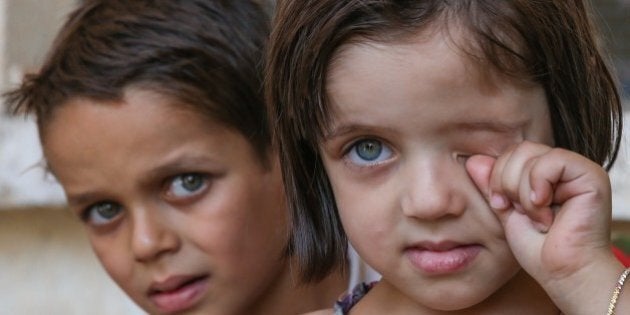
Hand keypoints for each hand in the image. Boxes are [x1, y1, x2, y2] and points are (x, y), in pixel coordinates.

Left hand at [466, 141, 621, 313]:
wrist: (562, 273)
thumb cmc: (538, 249)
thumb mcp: (505, 212)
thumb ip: (492, 185)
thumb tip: (473, 160)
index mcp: (544, 174)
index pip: (510, 154)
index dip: (497, 179)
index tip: (502, 207)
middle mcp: (563, 168)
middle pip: (518, 150)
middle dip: (507, 184)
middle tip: (520, 212)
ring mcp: (578, 170)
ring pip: (531, 155)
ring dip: (523, 192)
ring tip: (537, 217)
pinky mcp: (591, 176)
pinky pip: (552, 161)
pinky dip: (538, 187)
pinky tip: (546, 210)